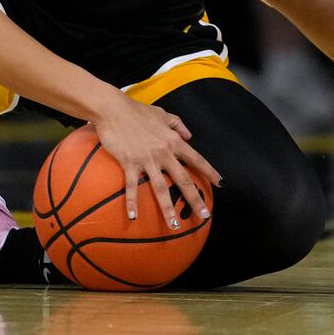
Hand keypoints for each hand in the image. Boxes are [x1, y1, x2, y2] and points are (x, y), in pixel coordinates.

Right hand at [92, 96, 221, 228]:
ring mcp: (147, 159)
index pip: (196, 159)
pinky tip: (133, 217)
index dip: (210, 172)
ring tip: (174, 225)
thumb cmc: (137, 110)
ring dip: (168, 208)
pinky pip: (131, 187)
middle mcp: (164, 152)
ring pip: (161, 188)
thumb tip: (190, 135)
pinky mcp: (129, 163)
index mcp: (173, 140)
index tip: (220, 184)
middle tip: (205, 216)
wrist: (113, 109)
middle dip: (195, 199)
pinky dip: (132, 202)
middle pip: (184, 179)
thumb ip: (178, 124)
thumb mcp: (163, 113)